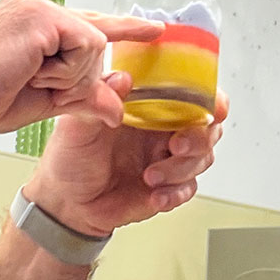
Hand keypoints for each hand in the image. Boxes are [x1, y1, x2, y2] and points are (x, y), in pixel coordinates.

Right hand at [0, 0, 162, 134]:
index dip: (120, 30)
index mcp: (29, 19)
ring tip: (27, 77)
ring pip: (94, 45)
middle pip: (94, 38)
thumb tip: (117, 106)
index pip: (84, 24)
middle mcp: (34, 5)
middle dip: (76, 75)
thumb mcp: (43, 100)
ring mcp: (38, 6)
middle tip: (33, 82)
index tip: (152, 29)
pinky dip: (65, 71)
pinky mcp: (43, 14)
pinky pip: (87, 45)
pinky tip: (31, 71)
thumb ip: (82, 96)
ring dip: (67, 76)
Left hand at [23, 74, 228, 236]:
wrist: (65, 201)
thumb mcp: (77, 126)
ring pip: (201, 159)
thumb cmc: (70, 156)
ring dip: (181, 169)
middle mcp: (162, 131)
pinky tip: (155, 196)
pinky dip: (176, 193)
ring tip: (150, 176)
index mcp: (148, 107)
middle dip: (199, 137)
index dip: (211, 99)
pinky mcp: (167, 188)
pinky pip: (187, 189)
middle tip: (176, 146)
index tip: (214, 107)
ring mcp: (167, 160)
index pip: (191, 95)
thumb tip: (122, 78)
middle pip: (207, 128)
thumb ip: (100, 101)